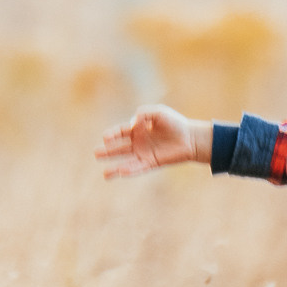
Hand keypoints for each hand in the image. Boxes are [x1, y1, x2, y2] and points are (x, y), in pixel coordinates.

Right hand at [95, 106, 209, 178]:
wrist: (190, 137)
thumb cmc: (175, 123)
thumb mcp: (159, 112)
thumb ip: (145, 113)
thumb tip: (132, 123)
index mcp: (137, 129)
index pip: (120, 132)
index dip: (112, 134)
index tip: (106, 137)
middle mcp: (138, 142)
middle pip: (119, 148)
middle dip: (107, 151)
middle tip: (96, 153)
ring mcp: (144, 154)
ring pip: (126, 161)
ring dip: (115, 167)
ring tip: (105, 174)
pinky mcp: (152, 163)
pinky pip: (138, 168)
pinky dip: (130, 170)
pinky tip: (122, 172)